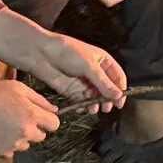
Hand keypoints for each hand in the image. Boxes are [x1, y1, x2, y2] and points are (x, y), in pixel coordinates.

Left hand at [0, 12, 126, 109]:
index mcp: (103, 61)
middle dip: (108, 99)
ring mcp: (84, 82)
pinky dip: (84, 106)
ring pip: (95, 97)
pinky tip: (83, 108)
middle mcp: (95, 72)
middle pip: (107, 89)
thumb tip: (118, 96)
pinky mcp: (72, 90)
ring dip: (96, 104)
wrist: (42, 54)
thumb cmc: (68, 53)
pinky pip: (82, 101)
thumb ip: (103, 83)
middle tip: (106, 108)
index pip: (117, 77)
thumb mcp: (89, 65)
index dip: (121, 89)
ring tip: (94, 109)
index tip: (120, 102)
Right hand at [0, 79, 60, 154]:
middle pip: (42, 136)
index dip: (49, 119)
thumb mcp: (17, 88)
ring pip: (27, 144)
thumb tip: (55, 110)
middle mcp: (27, 133)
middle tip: (19, 117)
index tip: (39, 115)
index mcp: (32, 115)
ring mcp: (14, 145)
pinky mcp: (2, 153)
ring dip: (22, 136)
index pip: (55, 124)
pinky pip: (13, 150)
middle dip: (34, 128)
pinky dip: (9, 144)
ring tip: (6, 124)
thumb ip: (39, 99)